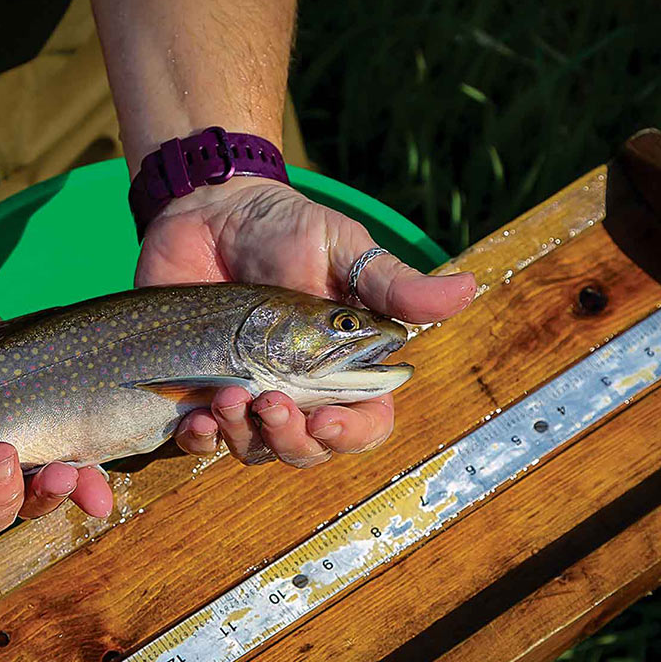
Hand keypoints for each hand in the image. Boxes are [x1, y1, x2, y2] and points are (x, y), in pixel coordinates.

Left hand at [137, 176, 476, 467]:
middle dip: (291, 438)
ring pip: (255, 450)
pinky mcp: (198, 391)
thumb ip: (392, 283)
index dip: (351, 433)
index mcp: (343, 367)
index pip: (364, 422)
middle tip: (270, 399)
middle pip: (307, 449)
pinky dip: (199, 440)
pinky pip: (200, 440)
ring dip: (245, 436)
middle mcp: (298, 391)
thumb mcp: (342, 248)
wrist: (210, 212)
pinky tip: (195, 417)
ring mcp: (246, 395)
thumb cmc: (284, 229)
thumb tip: (465, 290)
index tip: (328, 418)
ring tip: (229, 395)